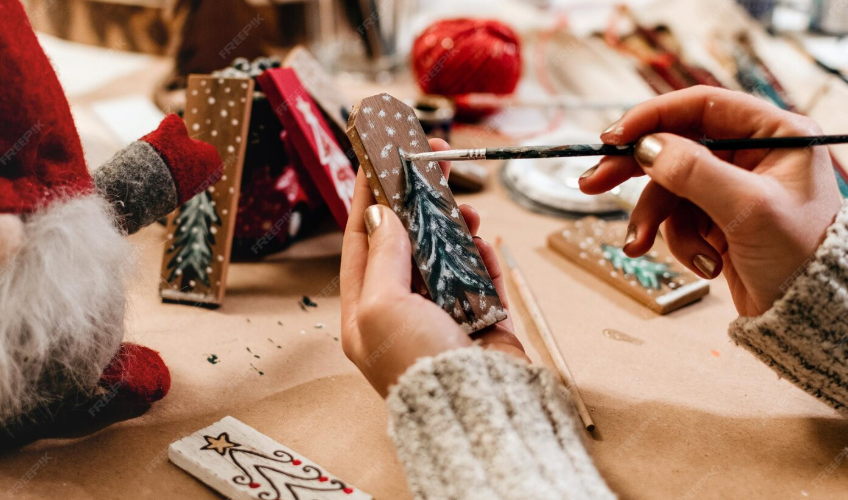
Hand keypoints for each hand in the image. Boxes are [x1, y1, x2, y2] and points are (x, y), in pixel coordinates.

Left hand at [340, 139, 526, 397]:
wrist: (476, 413)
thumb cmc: (417, 364)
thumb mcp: (383, 306)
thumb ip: (384, 257)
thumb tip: (382, 216)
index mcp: (366, 312)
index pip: (362, 243)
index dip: (368, 200)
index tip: (374, 162)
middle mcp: (401, 313)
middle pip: (407, 245)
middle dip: (418, 207)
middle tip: (433, 169)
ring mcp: (442, 317)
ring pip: (446, 257)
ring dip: (455, 230)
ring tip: (467, 211)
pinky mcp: (480, 322)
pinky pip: (480, 279)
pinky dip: (483, 259)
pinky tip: (486, 244)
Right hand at [580, 86, 841, 315]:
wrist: (807, 317)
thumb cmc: (801, 257)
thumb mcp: (748, 209)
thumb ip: (694, 172)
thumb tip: (646, 147)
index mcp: (775, 134)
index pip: (701, 107)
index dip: (652, 118)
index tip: (614, 137)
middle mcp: (752, 154)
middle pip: (675, 147)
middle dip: (635, 172)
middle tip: (592, 184)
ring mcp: (732, 188)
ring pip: (669, 189)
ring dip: (655, 220)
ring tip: (641, 246)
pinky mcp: (718, 218)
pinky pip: (679, 219)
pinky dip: (679, 241)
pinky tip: (703, 263)